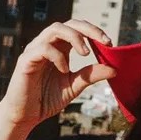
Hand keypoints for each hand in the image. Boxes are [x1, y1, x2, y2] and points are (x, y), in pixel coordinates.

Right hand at [0, 19, 116, 127]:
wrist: (26, 115)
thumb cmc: (47, 98)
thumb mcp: (75, 86)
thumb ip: (91, 76)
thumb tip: (114, 69)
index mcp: (60, 49)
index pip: (77, 29)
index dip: (94, 32)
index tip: (110, 43)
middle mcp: (47, 44)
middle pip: (68, 24)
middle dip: (89, 29)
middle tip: (105, 42)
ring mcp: (35, 50)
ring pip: (55, 29)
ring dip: (75, 38)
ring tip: (86, 54)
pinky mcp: (26, 60)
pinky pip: (43, 48)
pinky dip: (58, 56)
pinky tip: (64, 70)